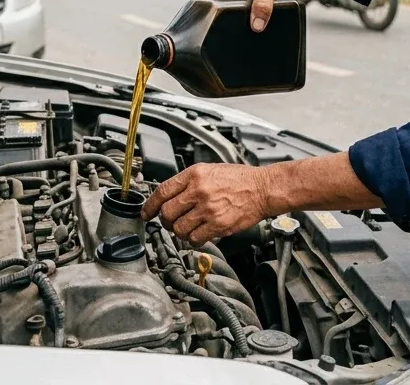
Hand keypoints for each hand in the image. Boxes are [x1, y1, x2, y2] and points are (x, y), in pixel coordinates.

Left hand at [142, 164, 271, 245]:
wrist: (263, 188)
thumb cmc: (239, 179)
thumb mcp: (209, 170)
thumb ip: (188, 182)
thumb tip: (169, 197)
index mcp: (194, 174)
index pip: (162, 191)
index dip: (150, 205)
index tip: (146, 213)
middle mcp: (199, 190)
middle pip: (167, 212)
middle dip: (165, 221)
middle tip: (170, 222)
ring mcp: (208, 208)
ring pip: (178, 228)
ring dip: (180, 231)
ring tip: (187, 228)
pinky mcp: (218, 224)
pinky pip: (195, 238)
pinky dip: (194, 239)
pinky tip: (199, 234)